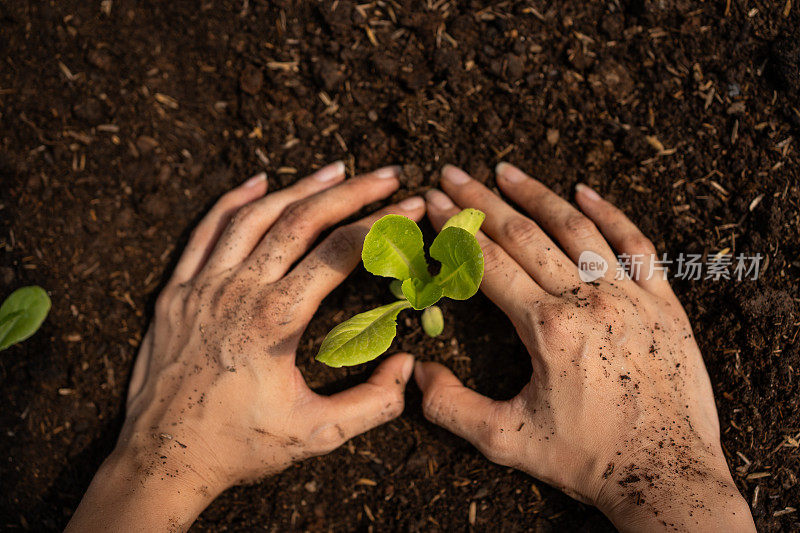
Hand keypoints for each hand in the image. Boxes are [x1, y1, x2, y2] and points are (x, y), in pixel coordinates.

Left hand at [67, 162, 424, 530]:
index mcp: (275, 321)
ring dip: (299, 187)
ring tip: (336, 170)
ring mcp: (202, 287)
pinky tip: (259, 181)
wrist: (162, 460)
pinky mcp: (177, 292)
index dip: (380, 225)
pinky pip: (205, 231)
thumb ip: (373, 403)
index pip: (338, 253)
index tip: (408, 207)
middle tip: (386, 175)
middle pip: (301, 221)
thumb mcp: (316, 434)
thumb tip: (408, 366)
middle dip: (350, 193)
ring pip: (254, 216)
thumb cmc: (240, 447)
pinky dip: (233, 200)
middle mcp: (238, 292)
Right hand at [416, 163, 754, 531]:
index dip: (457, 229)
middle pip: (525, 235)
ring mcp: (631, 297)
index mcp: (547, 329)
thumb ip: (451, 408)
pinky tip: (585, 191)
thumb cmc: (587, 461)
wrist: (668, 478)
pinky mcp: (663, 304)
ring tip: (506, 170)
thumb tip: (417, 373)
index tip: (435, 202)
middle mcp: (588, 301)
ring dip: (538, 195)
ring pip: (577, 229)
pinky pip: (637, 245)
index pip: (489, 262)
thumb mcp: (506, 442)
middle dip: (482, 201)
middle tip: (454, 172)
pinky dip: (610, 213)